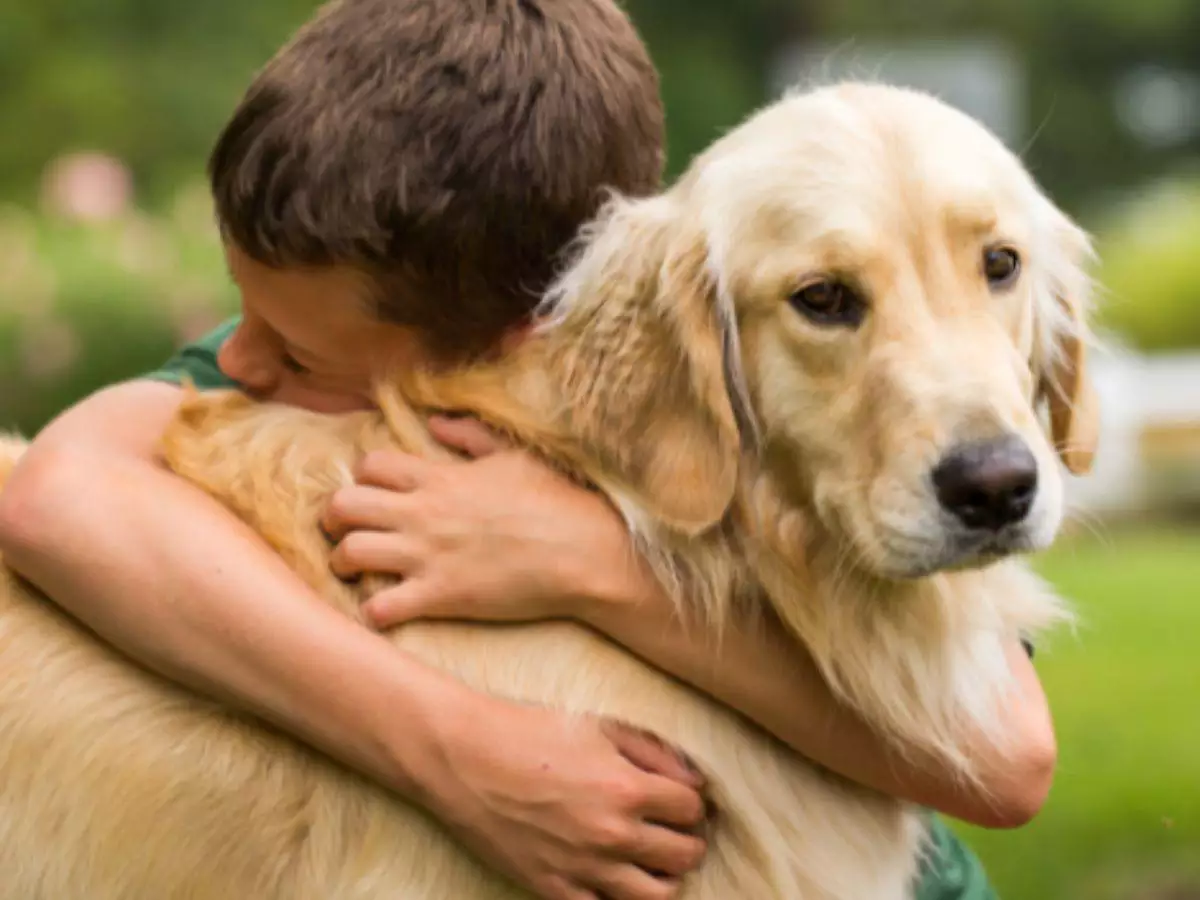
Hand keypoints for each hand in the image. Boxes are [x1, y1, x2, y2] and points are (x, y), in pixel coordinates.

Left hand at [322, 416, 640, 628]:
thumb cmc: (557, 501)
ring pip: (348, 554)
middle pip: (342, 505)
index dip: (362, 478)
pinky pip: (380, 607)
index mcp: (440, 477)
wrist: (585, 552)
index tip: (374, 494)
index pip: (370, 465)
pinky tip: (384, 610)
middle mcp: (424, 513)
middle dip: (333, 519)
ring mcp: (428, 556)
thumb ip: (470, 436)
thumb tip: (436, 421)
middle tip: (343, 531)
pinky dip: (372, 611)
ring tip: (354, 572)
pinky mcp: (440, 596)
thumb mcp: (514, 456)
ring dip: (342, 564)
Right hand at [419, 694, 708, 899]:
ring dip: (663, 877)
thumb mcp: (598, 726)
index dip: (691, 803)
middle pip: (685, 856)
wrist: (463, 758)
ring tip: (650, 859)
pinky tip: (612, 876)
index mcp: (627, 787)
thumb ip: (655, 751)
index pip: (692, 810)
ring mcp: (583, 867)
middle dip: (686, 840)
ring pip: (657, 896)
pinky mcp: (552, 888)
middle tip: (671, 829)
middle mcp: (612, 833)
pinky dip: (616, 898)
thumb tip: (695, 779)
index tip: (679, 799)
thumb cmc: (530, 731)